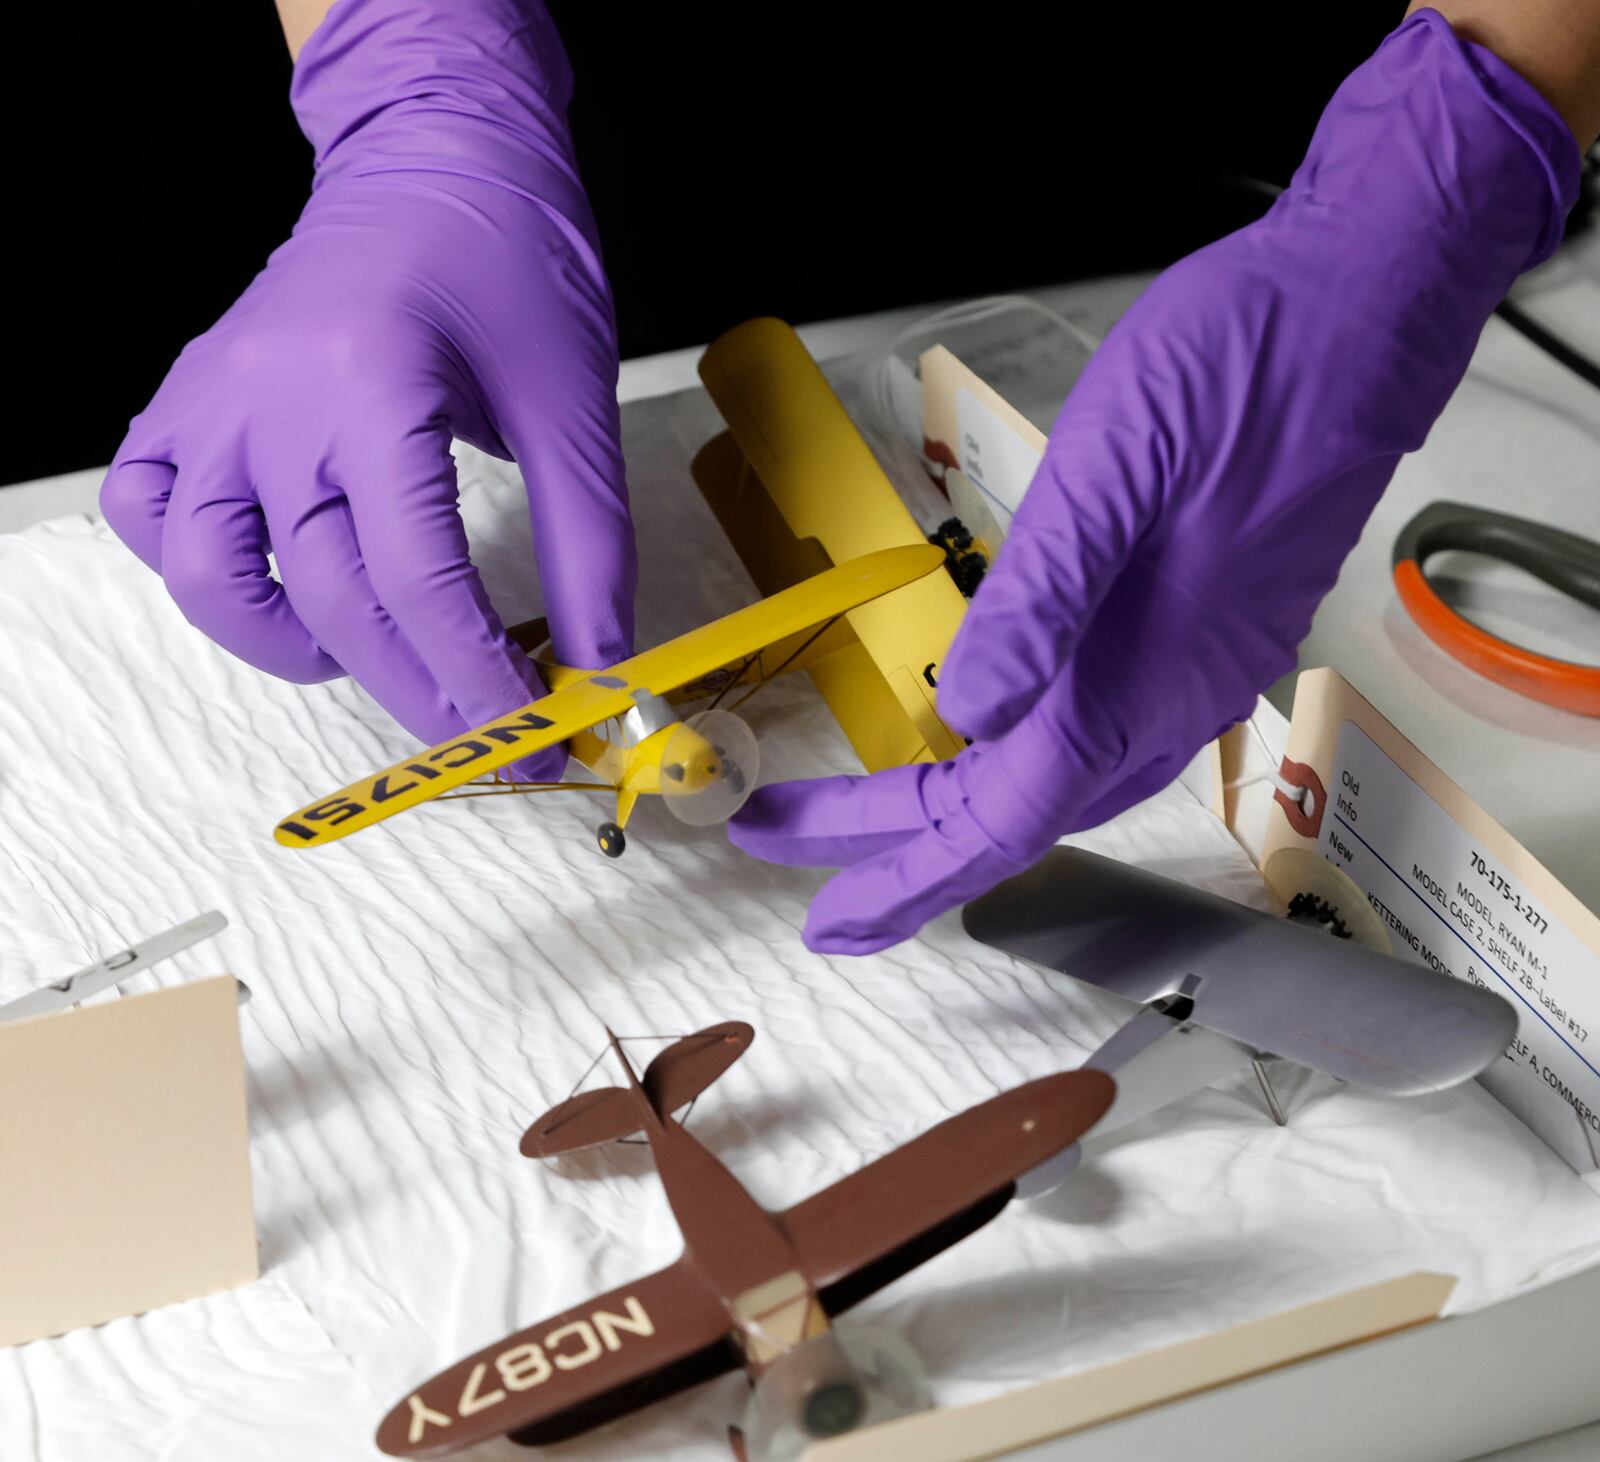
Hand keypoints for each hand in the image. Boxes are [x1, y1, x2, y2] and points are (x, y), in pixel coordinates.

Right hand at [100, 0, 633, 780]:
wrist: (435, 159)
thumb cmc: (508, 261)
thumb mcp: (573, 406)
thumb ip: (590, 548)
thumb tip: (601, 668)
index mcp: (371, 386)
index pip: (417, 582)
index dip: (475, 680)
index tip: (526, 740)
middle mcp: (271, 396)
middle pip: (326, 597)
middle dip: (414, 688)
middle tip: (480, 737)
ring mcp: (216, 398)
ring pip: (208, 572)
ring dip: (290, 645)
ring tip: (373, 656)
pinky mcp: (192, 396)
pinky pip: (148, 508)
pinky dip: (199, 569)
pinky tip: (276, 584)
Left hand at [731, 10, 1579, 953]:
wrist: (1363, 312)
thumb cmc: (1240, 372)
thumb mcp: (1112, 473)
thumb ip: (1038, 606)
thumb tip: (967, 718)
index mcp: (1141, 677)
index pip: (1005, 818)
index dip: (907, 874)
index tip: (826, 918)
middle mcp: (1175, 699)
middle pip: (1021, 812)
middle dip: (903, 844)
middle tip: (790, 840)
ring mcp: (1199, 670)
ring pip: (1063, 782)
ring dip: (961, 808)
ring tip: (871, 809)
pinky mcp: (1209, 633)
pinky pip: (1101, 736)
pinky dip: (1023, 761)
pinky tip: (991, 735)